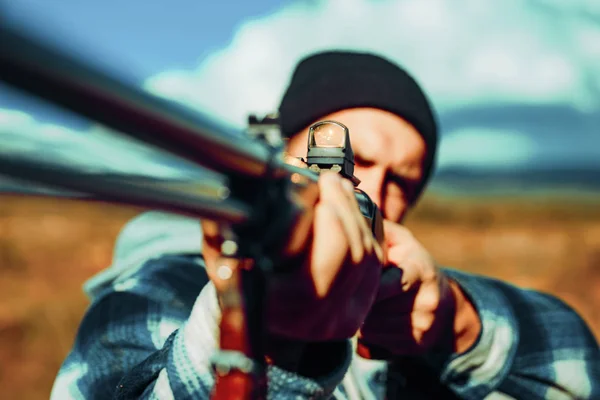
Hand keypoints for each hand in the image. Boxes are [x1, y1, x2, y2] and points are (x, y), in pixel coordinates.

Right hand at [202, 172, 383, 341]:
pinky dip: (366, 233)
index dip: (328, 217)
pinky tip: (351, 210)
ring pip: (366, 258)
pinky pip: (373, 267)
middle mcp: (313, 320)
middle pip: (351, 255)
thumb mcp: (223, 252)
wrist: (256, 315)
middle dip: (345, 208)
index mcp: (279, 307)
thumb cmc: (236, 278)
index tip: (318, 182)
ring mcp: (340, 321)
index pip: (321, 260)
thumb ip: (229, 227)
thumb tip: (243, 196)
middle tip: (331, 179)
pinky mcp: (357, 314)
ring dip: (356, 216)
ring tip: (339, 188)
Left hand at [358, 220, 479, 355]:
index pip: (392, 282)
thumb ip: (380, 229)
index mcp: (421, 270)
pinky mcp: (417, 345)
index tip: (351, 281)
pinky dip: (367, 333)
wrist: (444, 301)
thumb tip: (355, 216)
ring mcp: (424, 326)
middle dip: (359, 300)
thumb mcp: (402, 241)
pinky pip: (377, 342)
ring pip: (372, 327)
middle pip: (376, 308)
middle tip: (350, 292)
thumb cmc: (411, 264)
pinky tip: (374, 319)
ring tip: (364, 304)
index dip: (369, 285)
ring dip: (360, 318)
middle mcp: (428, 300)